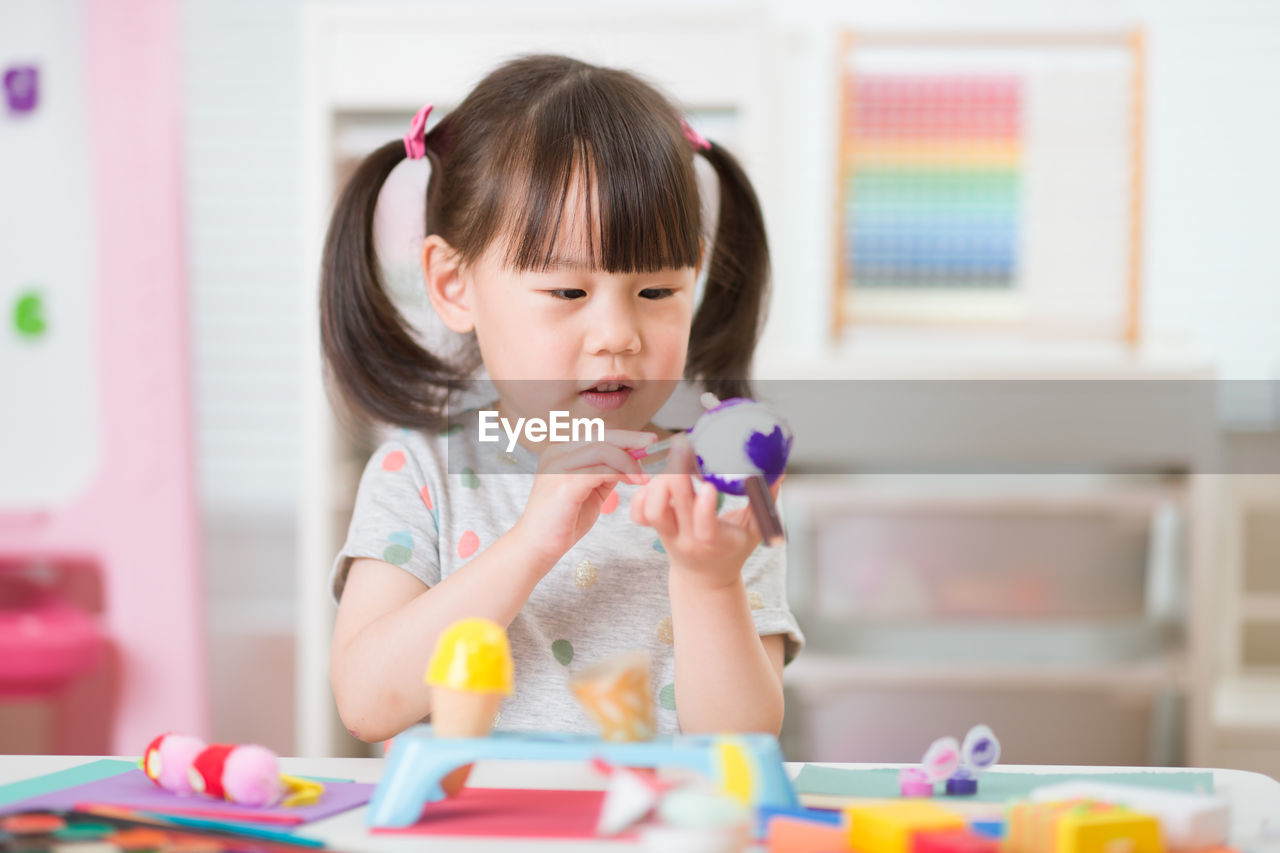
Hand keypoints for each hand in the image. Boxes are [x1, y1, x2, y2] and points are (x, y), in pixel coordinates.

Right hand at [513, 429, 653, 567]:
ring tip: (644, 477)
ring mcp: (558, 467)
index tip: (648, 440)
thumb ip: (606, 474)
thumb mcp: (590, 491)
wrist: (538, 547)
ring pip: (602, 450)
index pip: (597, 436)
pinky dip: (620, 474)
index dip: (625, 436)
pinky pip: (599, 470)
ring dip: (629, 462)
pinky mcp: (563, 484)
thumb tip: (631, 460)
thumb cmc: (563, 522)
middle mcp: (557, 453)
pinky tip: (633, 483)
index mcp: (561, 452)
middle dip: (631, 440)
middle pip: (601, 437)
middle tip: (653, 443)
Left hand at [630, 436, 782, 589]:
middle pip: (670, 511)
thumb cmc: (732, 551)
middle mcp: (687, 540)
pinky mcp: (654, 530)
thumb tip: (779, 470)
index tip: (709, 485)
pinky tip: (657, 478)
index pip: (705, 530)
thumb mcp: (755, 530)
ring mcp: (667, 535)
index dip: (704, 508)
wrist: (705, 579)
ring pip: (651, 511)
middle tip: (684, 445)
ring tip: (673, 464)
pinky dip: (641, 493)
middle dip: (675, 474)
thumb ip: (765, 501)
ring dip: (657, 484)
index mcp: (715, 543)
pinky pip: (638, 513)